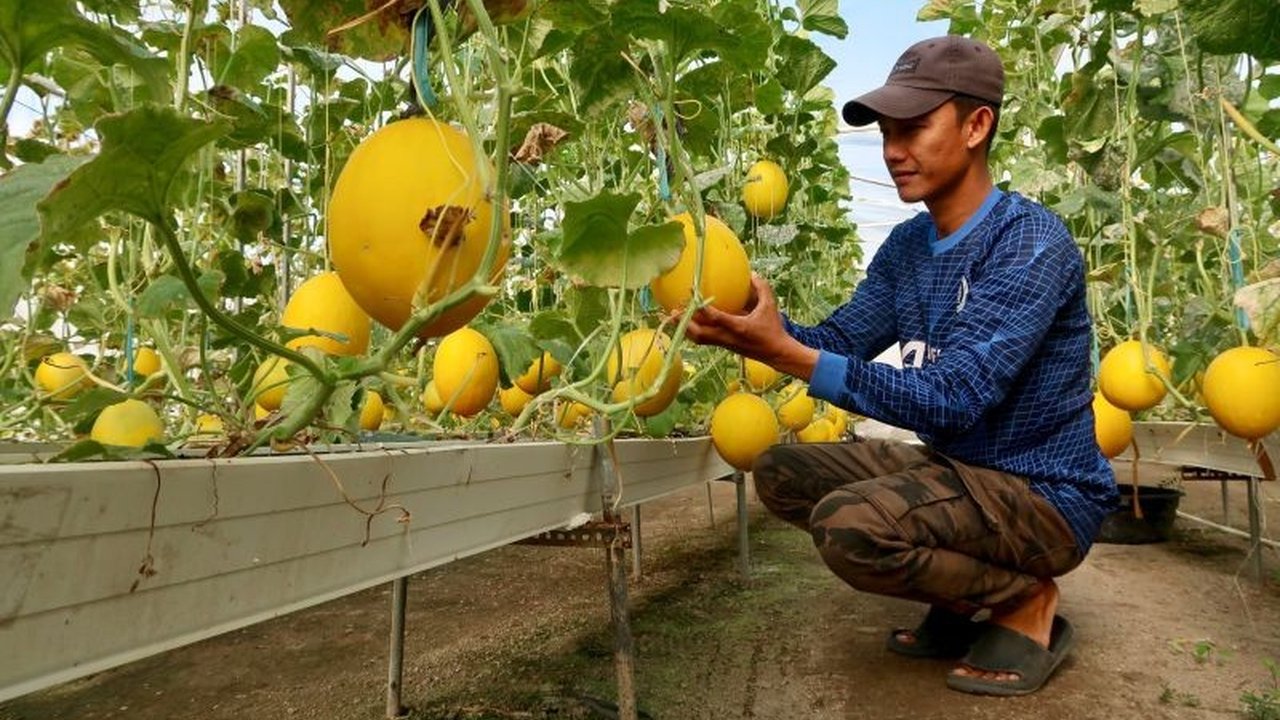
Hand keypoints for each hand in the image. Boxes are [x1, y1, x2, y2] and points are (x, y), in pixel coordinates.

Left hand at [678, 275, 818, 379]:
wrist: (776, 354)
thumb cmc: (773, 329)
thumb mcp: (770, 306)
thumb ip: (762, 289)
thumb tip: (752, 274)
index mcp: (738, 327)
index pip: (716, 317)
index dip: (702, 307)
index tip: (692, 293)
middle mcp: (727, 337)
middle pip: (700, 333)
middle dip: (685, 322)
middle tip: (672, 309)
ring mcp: (724, 343)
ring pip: (698, 339)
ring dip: (684, 328)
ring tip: (672, 317)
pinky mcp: (723, 346)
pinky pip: (703, 340)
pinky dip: (692, 331)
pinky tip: (686, 322)